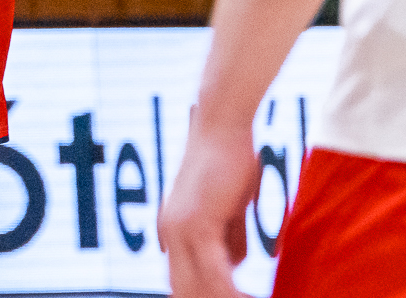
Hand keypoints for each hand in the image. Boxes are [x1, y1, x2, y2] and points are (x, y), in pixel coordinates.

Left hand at [158, 109, 257, 297]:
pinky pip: (215, 271)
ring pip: (198, 287)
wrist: (221, 125)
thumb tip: (235, 265)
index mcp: (173, 230)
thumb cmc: (230, 161)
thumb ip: (230, 237)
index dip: (200, 296)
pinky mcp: (198, 224)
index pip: (180, 280)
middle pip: (183, 290)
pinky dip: (230, 290)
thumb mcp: (230, 208)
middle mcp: (170, 233)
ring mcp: (180, 230)